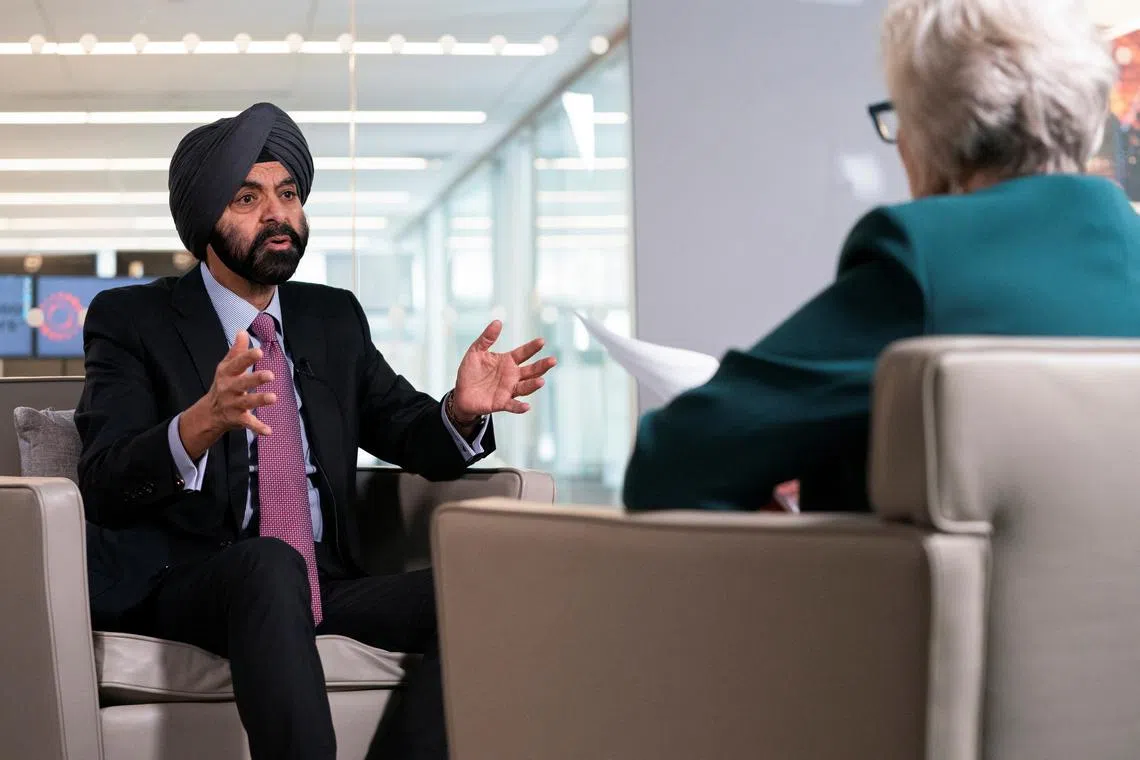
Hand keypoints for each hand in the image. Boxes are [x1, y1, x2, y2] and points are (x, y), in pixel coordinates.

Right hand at [179, 331, 275, 458]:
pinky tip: (268, 431)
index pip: (237, 363)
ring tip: (274, 398)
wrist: (210, 412)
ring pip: (247, 402)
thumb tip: (242, 331)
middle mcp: (228, 388)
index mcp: (227, 373)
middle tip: (270, 375)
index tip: (259, 351)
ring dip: (260, 400)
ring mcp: (233, 404)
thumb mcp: (226, 367)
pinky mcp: (237, 418)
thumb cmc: (223, 384)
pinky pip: (248, 423)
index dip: (247, 357)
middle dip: (255, 378)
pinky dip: (258, 428)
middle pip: (242, 382)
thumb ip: (236, 351)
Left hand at [452, 320, 556, 420]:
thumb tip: (498, 321)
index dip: (532, 348)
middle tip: (552, 360)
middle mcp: (512, 376)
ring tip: (541, 381)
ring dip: (533, 385)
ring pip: (525, 387)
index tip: (541, 341)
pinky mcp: (501, 403)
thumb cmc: (470, 371)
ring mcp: (508, 390)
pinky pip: (512, 405)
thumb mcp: (476, 351)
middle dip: (542, 366)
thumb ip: (487, 338)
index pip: (523, 353)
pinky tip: (526, 406)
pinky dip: (519, 407)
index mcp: (507, 361)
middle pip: (531, 370)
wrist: (460, 393)